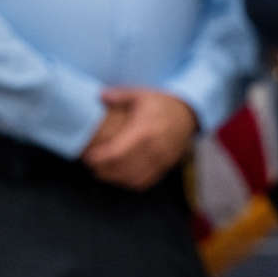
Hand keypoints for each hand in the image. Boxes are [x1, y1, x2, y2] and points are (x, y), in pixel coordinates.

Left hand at [81, 88, 198, 190]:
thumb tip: (100, 95)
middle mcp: (154, 148)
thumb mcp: (141, 95)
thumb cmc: (161, 104)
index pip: (116, 152)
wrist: (189, 115)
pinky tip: (119, 175)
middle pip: (122, 168)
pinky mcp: (165, 167)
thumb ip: (119, 96)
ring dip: (114, 177)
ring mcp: (161, 159)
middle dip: (103, 169)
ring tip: (102, 170)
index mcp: (144, 130)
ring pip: (132, 178)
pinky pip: (144, 181)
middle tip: (91, 164)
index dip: (99, 158)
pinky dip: (129, 182)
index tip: (88, 156)